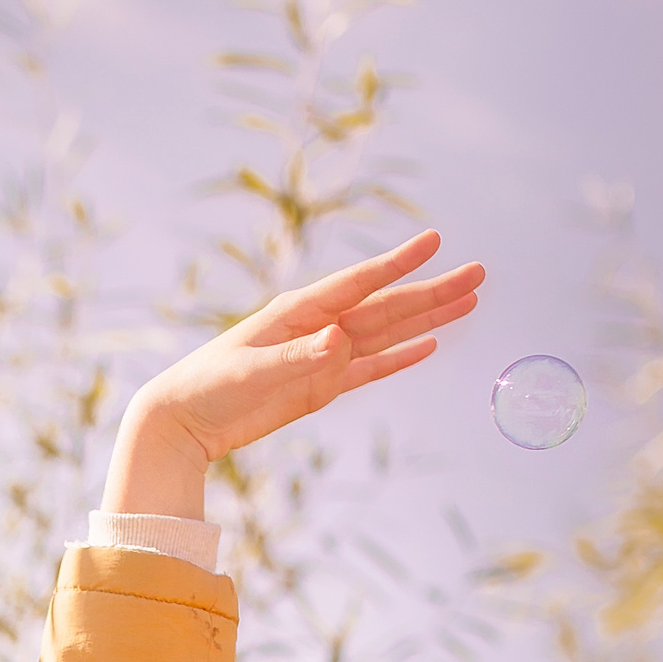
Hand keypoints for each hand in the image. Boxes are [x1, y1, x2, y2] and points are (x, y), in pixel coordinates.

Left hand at [101, 230, 483, 519]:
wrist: (183, 420)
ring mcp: (323, 356)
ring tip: (468, 302)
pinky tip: (429, 345)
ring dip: (427, 320)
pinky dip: (399, 358)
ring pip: (387, 333)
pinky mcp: (321, 385)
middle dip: (432, 291)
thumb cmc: (208, 387)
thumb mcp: (252, 374)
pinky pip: (370, 368)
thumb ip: (300, 358)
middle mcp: (318, 327)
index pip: (360, 283)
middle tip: (479, 273)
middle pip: (386, 306)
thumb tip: (343, 339)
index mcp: (300, 312)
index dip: (398, 263)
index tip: (436, 241)